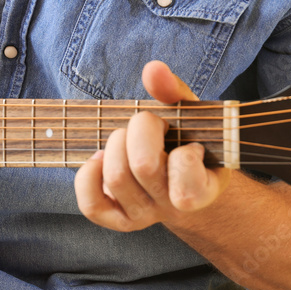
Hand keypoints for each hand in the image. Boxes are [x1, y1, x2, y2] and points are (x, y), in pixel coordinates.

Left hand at [74, 60, 231, 231]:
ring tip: (124, 139)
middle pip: (142, 165)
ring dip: (113, 146)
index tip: (188, 143)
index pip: (185, 167)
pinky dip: (87, 176)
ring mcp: (146, 216)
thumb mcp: (190, 115)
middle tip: (147, 126)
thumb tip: (153, 69)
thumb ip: (174, 92)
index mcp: (203, 186)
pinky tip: (97, 159)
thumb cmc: (185, 141)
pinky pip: (92, 206)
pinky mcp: (119, 220)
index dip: (182, 148)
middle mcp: (174, 208)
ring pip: (116, 178)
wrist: (182, 180)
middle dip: (137, 131)